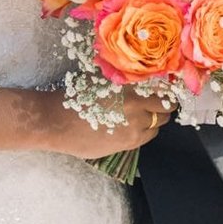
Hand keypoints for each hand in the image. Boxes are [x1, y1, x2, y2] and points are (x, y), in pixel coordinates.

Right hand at [46, 90, 168, 161]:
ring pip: (157, 125)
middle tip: (155, 103)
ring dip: (153, 120)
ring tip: (139, 116)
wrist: (56, 122)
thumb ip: (126, 80)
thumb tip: (145, 79)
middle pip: (166, 109)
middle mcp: (138, 107)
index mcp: (132, 87)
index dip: (166, 91)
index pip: (165, 90)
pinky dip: (143, 132)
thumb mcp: (102, 79)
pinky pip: (146, 137)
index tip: (164, 90)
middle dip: (163, 106)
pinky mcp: (127, 144)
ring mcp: (134, 128)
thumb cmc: (76, 95)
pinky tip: (130, 127)